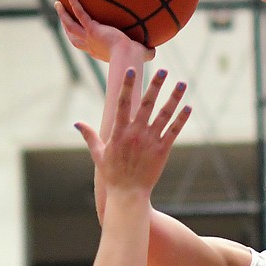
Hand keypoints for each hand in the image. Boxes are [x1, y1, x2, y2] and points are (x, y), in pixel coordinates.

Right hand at [55, 0, 154, 64]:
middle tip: (62, 17)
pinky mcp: (92, 29)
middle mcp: (90, 46)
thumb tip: (155, 50)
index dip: (81, 40)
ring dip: (63, 15)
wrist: (128, 56)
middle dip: (66, 27)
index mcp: (98, 52)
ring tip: (58, 4)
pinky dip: (74, 3)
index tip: (80, 34)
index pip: (86, 45)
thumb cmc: (135, 58)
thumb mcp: (141, 54)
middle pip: (73, 36)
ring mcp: (89, 37)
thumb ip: (147, 51)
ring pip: (70, 25)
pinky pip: (80, 13)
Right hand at [76, 68, 188, 195]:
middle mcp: (135, 133)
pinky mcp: (162, 150)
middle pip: (147, 104)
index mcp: (119, 131)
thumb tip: (77, 123)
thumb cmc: (112, 175)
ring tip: (182, 84)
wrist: (128, 194)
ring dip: (174, 98)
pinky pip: (173, 131)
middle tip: (163, 70)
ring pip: (164, 115)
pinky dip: (181, 119)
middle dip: (156, 86)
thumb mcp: (98, 154)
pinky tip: (188, 107)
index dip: (127, 86)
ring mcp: (150, 141)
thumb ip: (90, 136)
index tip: (132, 71)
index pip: (123, 103)